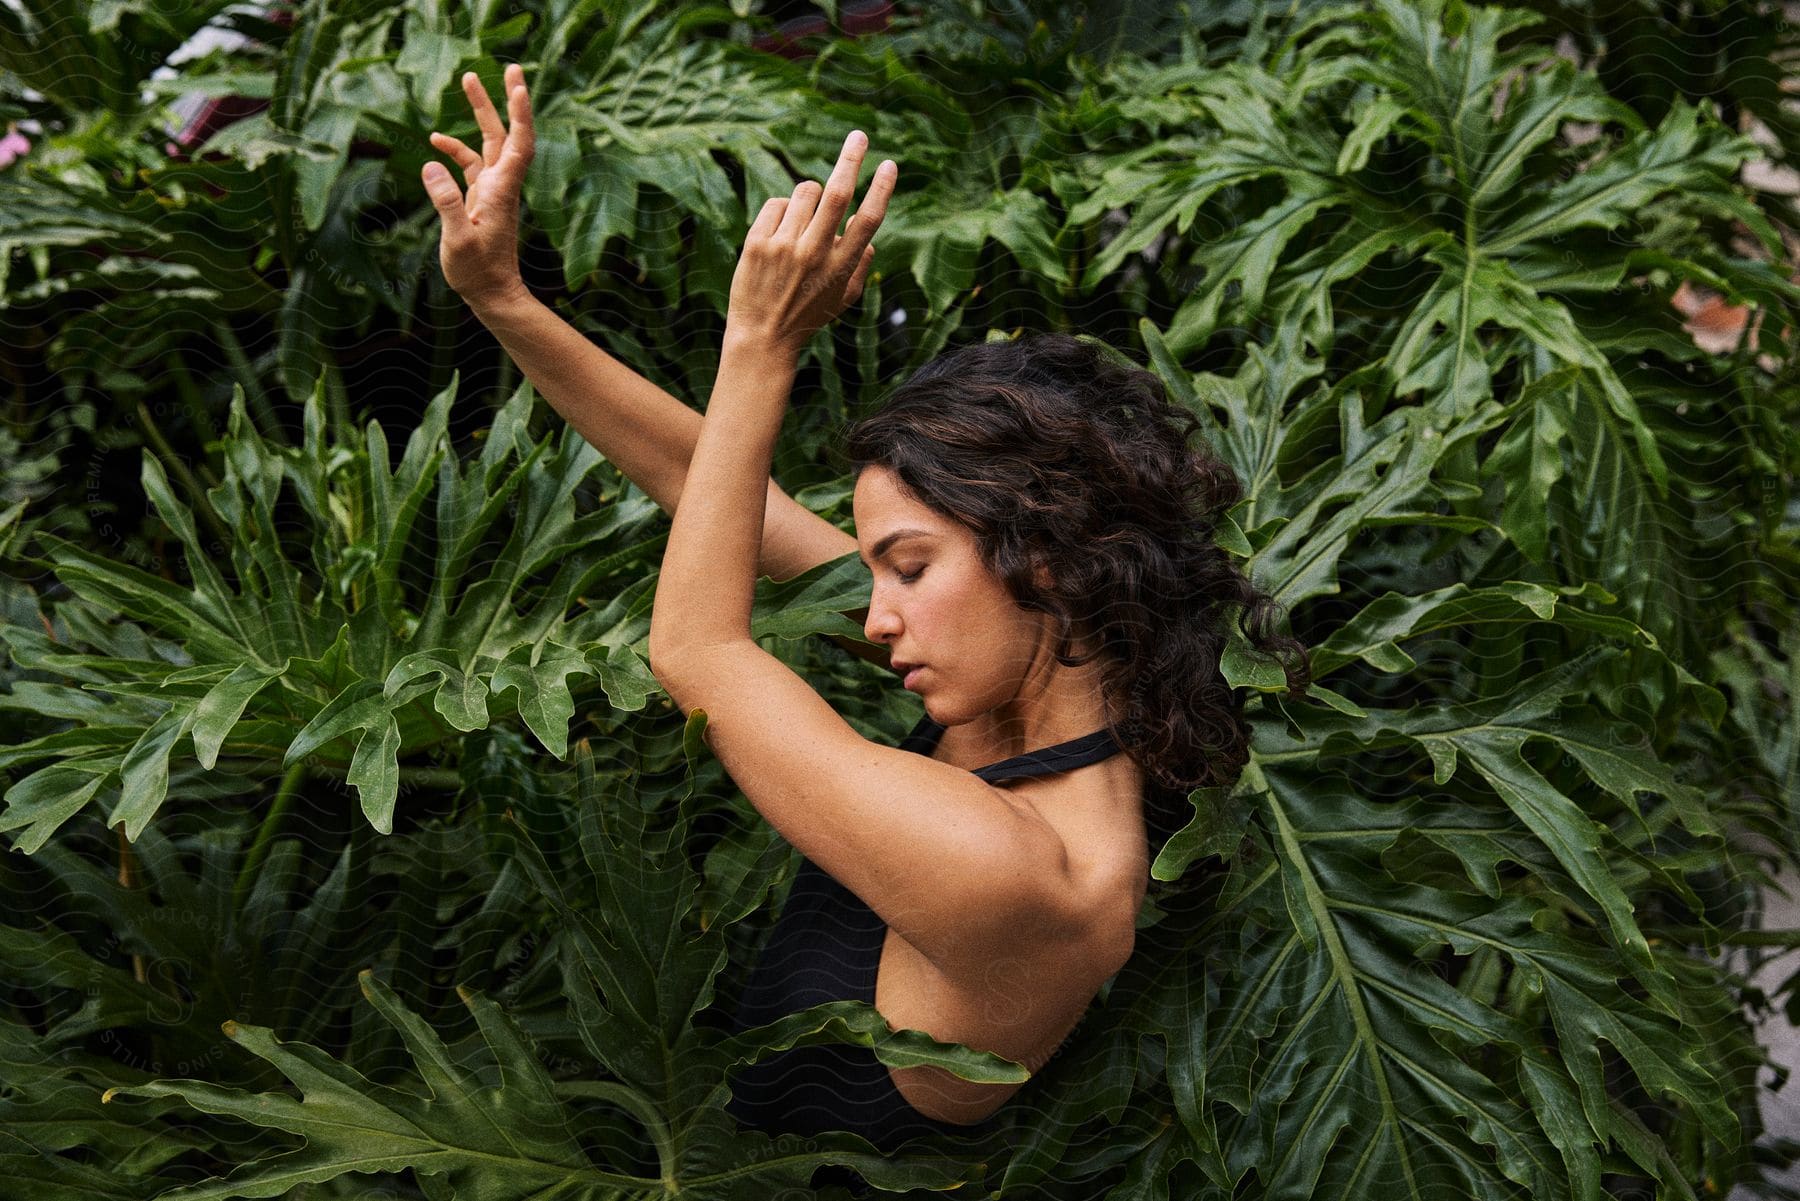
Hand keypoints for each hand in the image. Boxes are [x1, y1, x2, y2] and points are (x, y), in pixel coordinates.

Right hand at [421, 63, 536, 308]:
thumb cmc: (478, 272)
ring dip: (481, 113)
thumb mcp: (458, 240)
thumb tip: (432, 164)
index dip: (520, 112)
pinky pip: (471, 165)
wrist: (492, 295)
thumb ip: (446, 203)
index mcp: (501, 190)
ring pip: (489, 143)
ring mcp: (492, 191)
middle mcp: (501, 185)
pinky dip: (456, 150)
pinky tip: (435, 142)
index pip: (518, 142)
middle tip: (505, 66)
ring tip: (468, 79)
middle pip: (505, 133)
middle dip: (504, 99)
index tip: (517, 83)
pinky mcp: (480, 200)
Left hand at [726, 130, 896, 356]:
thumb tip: (869, 234)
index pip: (868, 221)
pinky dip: (781, 211)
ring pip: (804, 193)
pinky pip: (776, 204)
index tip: (890, 165)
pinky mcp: (757, 243)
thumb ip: (861, 265)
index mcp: (841, 267)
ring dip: (808, 197)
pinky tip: (778, 235)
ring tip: (801, 224)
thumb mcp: (843, 299)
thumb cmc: (808, 316)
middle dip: (851, 159)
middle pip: (837, 194)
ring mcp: (784, 247)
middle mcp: (814, 254)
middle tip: (860, 135)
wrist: (761, 338)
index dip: (882, 189)